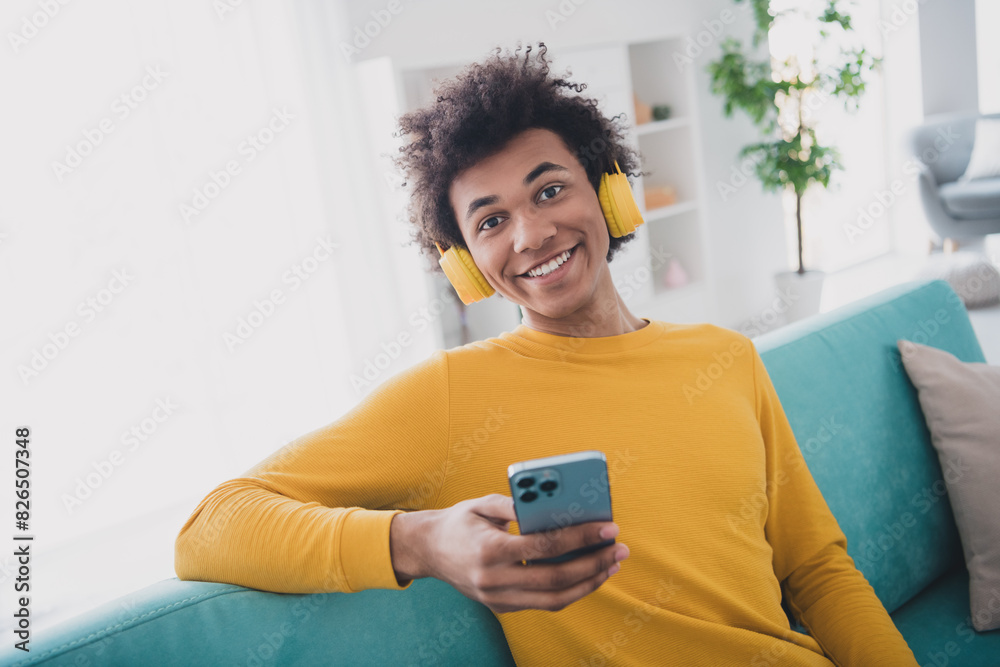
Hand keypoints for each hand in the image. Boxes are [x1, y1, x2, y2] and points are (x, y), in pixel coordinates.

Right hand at [393, 493, 628, 613]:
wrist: (428, 551)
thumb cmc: (460, 521)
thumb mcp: (481, 503)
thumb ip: (514, 503)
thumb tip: (552, 505)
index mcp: (489, 549)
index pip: (545, 546)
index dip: (580, 537)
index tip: (607, 527)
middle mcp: (494, 579)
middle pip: (555, 579)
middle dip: (594, 563)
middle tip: (619, 549)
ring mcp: (497, 598)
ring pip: (554, 600)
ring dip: (588, 583)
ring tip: (611, 565)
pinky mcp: (501, 607)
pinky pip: (544, 604)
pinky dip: (570, 591)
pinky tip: (588, 575)